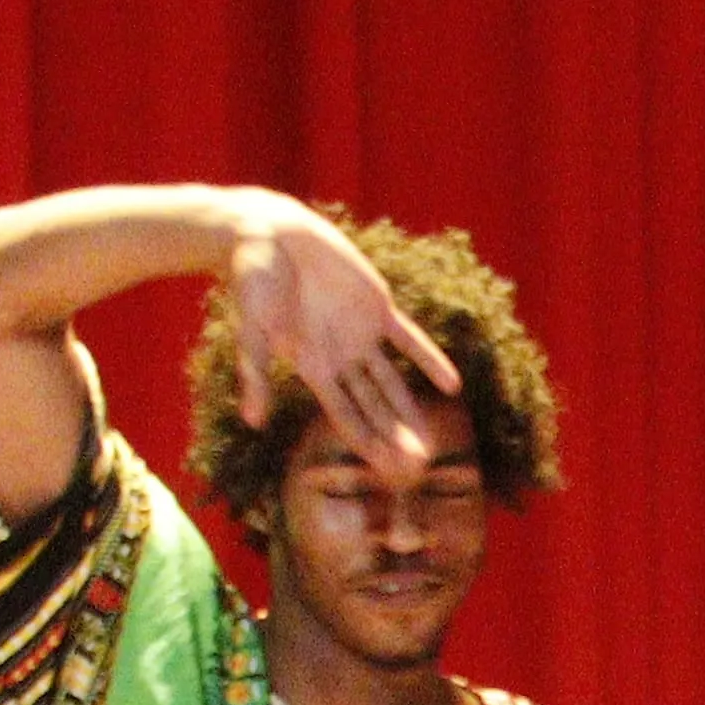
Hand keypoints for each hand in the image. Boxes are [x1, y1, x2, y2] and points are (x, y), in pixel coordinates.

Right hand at [222, 195, 457, 463]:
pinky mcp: (378, 308)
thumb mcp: (253, 330)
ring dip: (410, 411)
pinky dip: (429, 361)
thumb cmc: (253, 282)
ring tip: (430, 443)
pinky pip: (409, 340)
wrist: (271, 234)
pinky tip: (452, 385)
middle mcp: (339, 360)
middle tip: (414, 467)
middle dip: (391, 438)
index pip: (345, 416)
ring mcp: (360, 336)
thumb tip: (253, 422)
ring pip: (392, 383)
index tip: (385, 470)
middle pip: (372, 408)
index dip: (366, 443)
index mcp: (311, 370)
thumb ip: (256, 374)